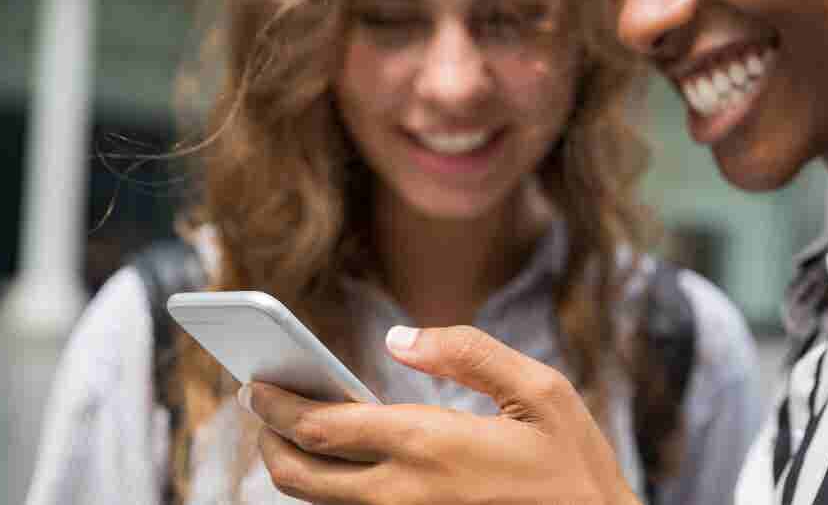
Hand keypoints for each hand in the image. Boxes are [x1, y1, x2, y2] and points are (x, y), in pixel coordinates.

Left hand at [240, 325, 641, 504]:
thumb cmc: (573, 464)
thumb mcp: (541, 390)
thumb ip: (467, 353)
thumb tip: (399, 339)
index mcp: (429, 446)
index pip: (320, 427)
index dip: (275, 404)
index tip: (254, 382)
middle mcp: (403, 495)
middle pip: (299, 476)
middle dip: (267, 440)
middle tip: (262, 408)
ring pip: (320, 504)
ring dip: (296, 465)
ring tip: (297, 428)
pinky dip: (334, 488)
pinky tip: (345, 458)